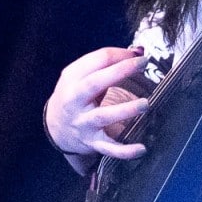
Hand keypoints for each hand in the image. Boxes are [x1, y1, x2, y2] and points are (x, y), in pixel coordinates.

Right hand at [43, 46, 149, 162]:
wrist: (56, 127)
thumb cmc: (75, 95)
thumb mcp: (81, 75)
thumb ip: (107, 63)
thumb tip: (139, 51)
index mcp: (73, 78)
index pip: (97, 61)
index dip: (121, 55)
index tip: (140, 57)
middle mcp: (75, 100)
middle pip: (95, 83)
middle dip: (119, 72)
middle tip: (142, 64)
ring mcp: (83, 122)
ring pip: (103, 116)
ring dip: (125, 110)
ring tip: (145, 104)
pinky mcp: (92, 142)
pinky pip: (109, 147)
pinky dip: (125, 151)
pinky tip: (141, 149)